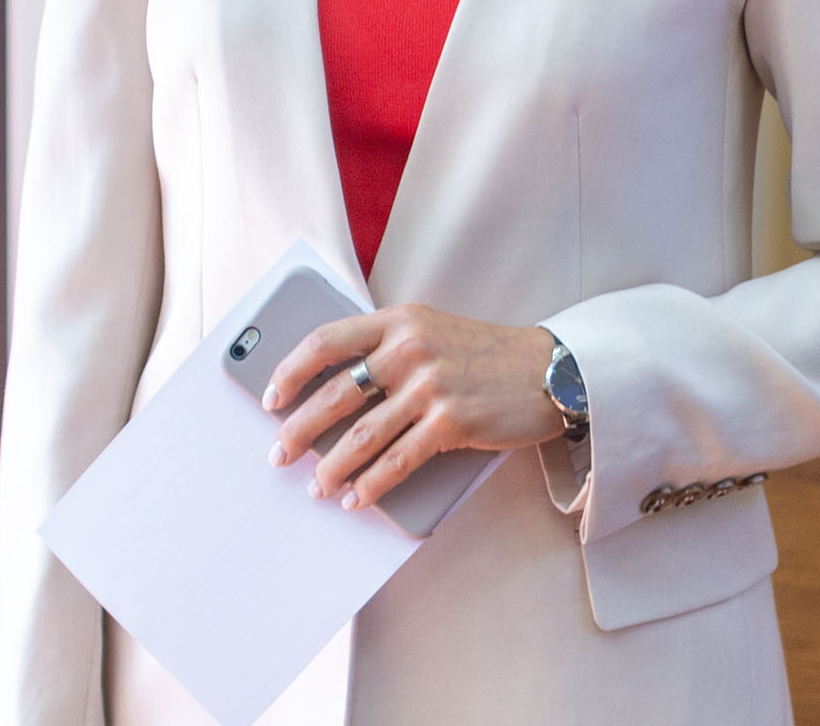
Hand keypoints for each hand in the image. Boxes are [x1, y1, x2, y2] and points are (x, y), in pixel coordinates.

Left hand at [263, 305, 564, 510]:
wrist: (550, 369)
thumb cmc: (484, 355)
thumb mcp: (431, 331)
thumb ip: (388, 349)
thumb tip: (332, 394)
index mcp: (398, 321)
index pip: (326, 340)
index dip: (290, 371)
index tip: (270, 398)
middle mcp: (410, 349)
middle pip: (335, 394)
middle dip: (299, 430)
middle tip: (278, 454)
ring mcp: (431, 387)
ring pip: (362, 435)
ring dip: (332, 468)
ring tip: (315, 487)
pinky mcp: (451, 423)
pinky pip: (397, 461)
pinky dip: (371, 485)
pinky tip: (356, 498)